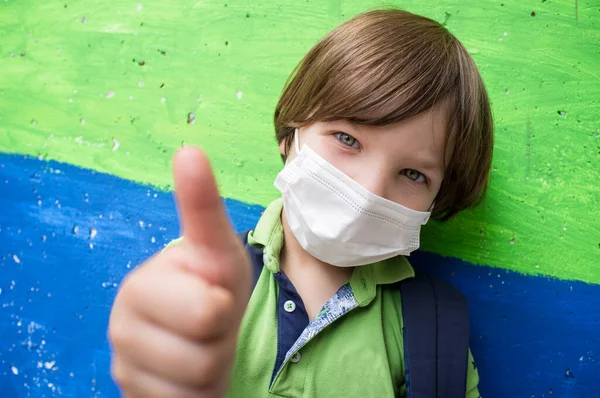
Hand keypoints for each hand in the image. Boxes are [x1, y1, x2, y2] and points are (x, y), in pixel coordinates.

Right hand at [108, 147, 250, 397]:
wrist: (188, 350)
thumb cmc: (209, 297)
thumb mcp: (223, 265)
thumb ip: (210, 228)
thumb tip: (187, 150)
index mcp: (159, 262)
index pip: (194, 231)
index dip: (197, 197)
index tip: (192, 153)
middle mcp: (129, 302)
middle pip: (208, 315)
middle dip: (223, 328)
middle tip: (212, 322)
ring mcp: (123, 350)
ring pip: (201, 366)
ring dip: (213, 364)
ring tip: (200, 349)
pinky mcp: (128, 388)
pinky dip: (198, 393)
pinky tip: (185, 376)